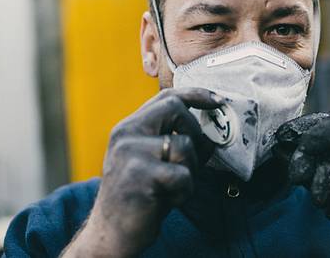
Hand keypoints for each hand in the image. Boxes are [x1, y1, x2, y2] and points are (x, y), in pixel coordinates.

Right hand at [63, 88, 223, 257]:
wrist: (111, 234)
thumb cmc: (140, 196)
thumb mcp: (156, 163)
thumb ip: (176, 142)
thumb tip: (212, 134)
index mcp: (129, 127)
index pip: (166, 97)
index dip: (196, 94)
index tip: (218, 101)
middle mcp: (126, 134)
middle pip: (176, 109)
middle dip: (195, 132)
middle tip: (192, 159)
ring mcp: (131, 152)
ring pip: (184, 144)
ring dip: (190, 169)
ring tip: (174, 187)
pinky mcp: (140, 175)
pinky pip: (183, 174)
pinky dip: (184, 190)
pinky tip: (169, 200)